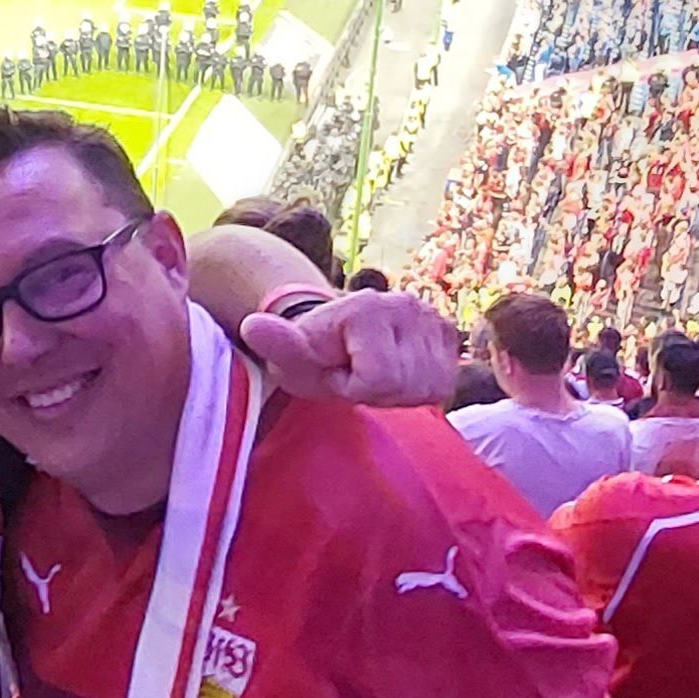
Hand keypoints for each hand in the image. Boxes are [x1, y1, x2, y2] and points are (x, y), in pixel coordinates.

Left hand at [241, 291, 458, 407]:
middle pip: (408, 385)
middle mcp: (407, 304)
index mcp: (367, 308)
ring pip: (430, 387)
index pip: (378, 379)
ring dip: (399, 393)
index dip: (353, 388)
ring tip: (374, 373)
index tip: (336, 373)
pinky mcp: (447, 332)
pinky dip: (419, 389)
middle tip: (355, 374)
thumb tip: (251, 325)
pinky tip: (397, 373)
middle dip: (377, 393)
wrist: (335, 334)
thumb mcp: (289, 356)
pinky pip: (444, 384)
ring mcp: (432, 317)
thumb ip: (278, 344)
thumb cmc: (309, 352)